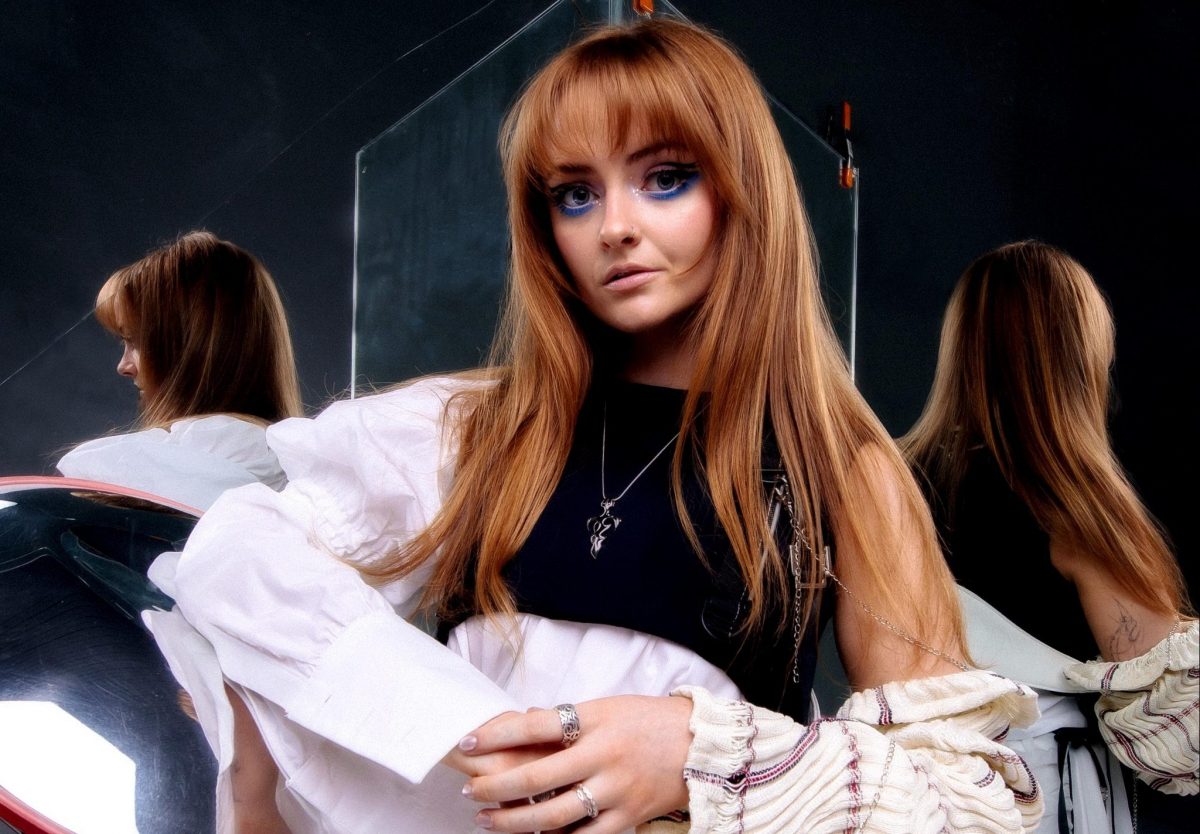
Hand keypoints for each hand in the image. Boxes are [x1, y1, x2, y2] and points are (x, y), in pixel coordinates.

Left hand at [457, 695, 692, 832]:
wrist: (704, 746)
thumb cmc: (649, 721)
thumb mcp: (607, 708)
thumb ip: (568, 722)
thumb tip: (520, 725)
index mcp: (597, 720)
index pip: (536, 725)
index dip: (497, 734)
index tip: (467, 741)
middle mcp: (604, 755)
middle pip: (536, 775)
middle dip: (495, 786)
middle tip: (470, 791)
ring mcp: (616, 790)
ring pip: (553, 814)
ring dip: (513, 820)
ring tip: (487, 820)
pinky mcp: (628, 818)